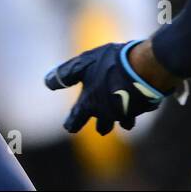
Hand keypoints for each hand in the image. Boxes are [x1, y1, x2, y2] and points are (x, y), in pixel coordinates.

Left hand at [45, 41, 169, 134]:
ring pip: (123, 122)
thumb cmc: (109, 63)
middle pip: (102, 128)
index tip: (70, 126)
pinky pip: (138, 111)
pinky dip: (138, 107)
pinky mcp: (143, 108)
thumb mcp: (83, 64)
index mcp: (89, 104)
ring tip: (122, 111)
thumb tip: (47, 82)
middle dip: (102, 125)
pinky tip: (139, 97)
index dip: (72, 123)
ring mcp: (126, 113)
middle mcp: (106, 113)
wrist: (142, 67)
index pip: (75, 121)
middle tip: (101, 124)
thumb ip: (65, 75)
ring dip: (121, 118)